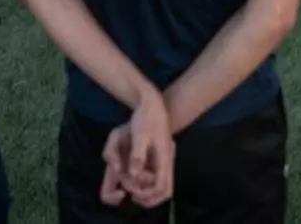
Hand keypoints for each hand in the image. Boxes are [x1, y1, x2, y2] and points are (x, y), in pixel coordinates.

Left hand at [100, 89, 172, 207]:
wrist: (154, 103)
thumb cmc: (146, 119)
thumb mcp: (140, 136)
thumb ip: (138, 156)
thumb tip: (134, 176)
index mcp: (164, 158)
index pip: (161, 186)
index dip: (147, 194)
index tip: (133, 192)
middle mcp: (167, 161)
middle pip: (165, 191)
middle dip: (150, 198)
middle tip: (133, 196)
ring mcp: (165, 159)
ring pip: (163, 185)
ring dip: (149, 192)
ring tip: (133, 190)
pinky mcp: (161, 156)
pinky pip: (158, 177)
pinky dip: (148, 182)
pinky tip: (136, 178)